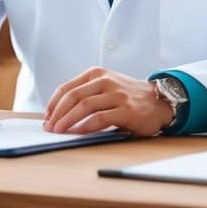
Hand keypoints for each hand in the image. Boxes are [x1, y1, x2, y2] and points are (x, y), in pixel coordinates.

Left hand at [43, 67, 173, 136]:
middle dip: (57, 113)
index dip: (53, 104)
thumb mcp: (106, 87)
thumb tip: (59, 114)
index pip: (67, 88)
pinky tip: (77, 133)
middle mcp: (105, 81)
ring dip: (68, 120)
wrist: (159, 101)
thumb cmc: (128, 97)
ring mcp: (117, 95)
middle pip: (73, 97)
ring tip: (59, 131)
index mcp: (96, 74)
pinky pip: (100, 118)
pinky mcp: (126, 110)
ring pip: (84, 106)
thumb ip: (86, 94)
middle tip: (49, 127)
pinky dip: (85, 126)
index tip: (47, 117)